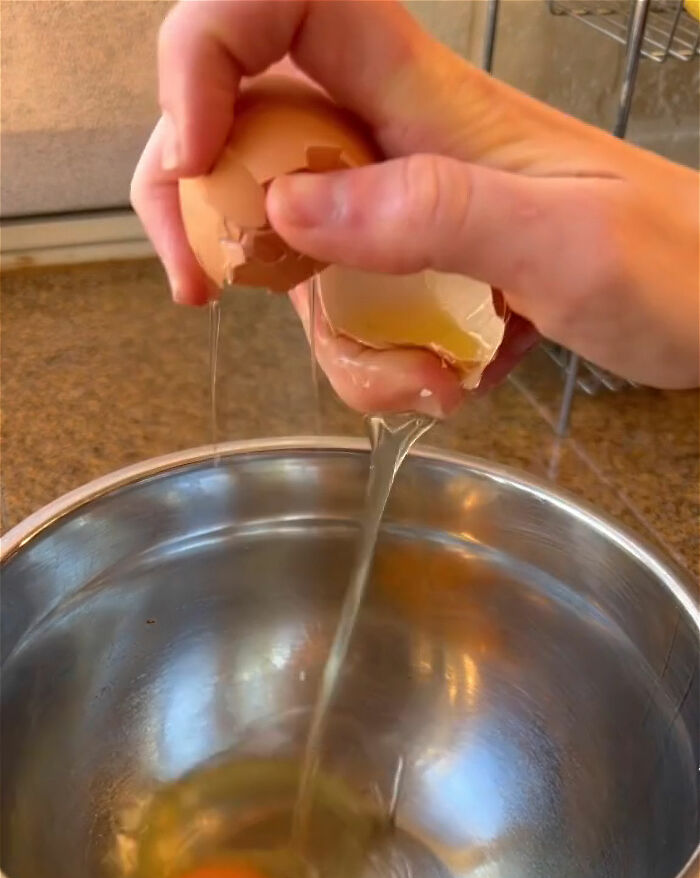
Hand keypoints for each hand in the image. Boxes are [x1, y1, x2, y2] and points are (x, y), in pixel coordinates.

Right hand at [131, 0, 698, 413]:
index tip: (196, 151)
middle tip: (203, 287)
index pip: (286, 5)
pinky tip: (446, 383)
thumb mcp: (567, 241)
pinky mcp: (412, 274)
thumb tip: (289, 212)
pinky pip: (348, 314)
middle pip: (243, 124)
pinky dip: (376, 367)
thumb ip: (432, 215)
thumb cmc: (675, 261)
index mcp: (427, 97)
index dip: (211, 49)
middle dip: (201, 205)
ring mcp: (397, 213)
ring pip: (290, 252)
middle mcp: (393, 144)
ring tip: (424, 380)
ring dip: (332, 338)